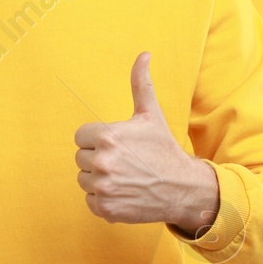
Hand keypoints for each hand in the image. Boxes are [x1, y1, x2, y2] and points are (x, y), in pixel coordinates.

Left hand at [74, 52, 218, 235]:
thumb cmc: (164, 149)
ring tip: (124, 177)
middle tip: (124, 162)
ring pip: (84, 180)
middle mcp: (103, 162)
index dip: (97, 140)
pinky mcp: (105, 209)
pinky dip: (103, 200)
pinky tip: (123, 193)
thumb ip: (141, 84)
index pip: (81, 137)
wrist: (182, 188)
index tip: (117, 145)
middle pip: (81, 158)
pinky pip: (90, 201)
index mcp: (108, 136)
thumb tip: (144, 54)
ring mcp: (103, 187)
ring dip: (99, 180)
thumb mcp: (151, 115)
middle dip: (98, 159)